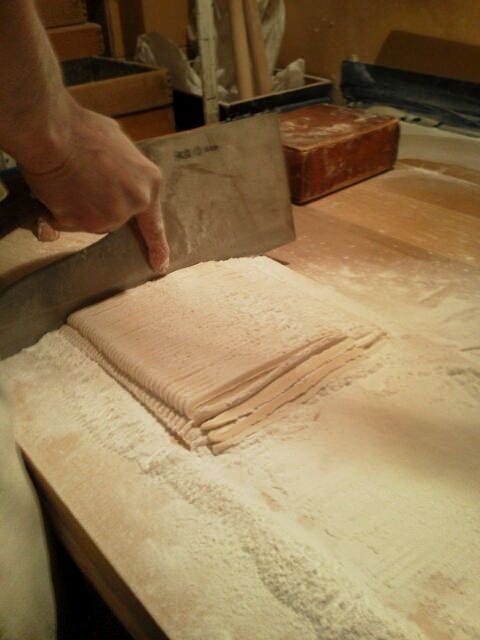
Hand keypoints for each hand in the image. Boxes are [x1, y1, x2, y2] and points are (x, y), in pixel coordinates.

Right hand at [20, 105, 168, 272]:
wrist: (52, 132)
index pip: (154, 223)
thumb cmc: (82, 130)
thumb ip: (125, 170)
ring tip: (69, 179)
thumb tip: (116, 177)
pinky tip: (58, 188)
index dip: (157, 245)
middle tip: (84, 180)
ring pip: (92, 221)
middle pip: (116, 217)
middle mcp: (135, 203)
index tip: (160, 264)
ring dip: (80, 208)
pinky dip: (61, 211)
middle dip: (100, 204)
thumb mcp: (119, 144)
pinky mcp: (86, 224)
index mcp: (148, 183)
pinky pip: (70, 223)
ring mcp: (111, 216)